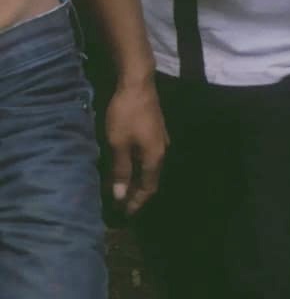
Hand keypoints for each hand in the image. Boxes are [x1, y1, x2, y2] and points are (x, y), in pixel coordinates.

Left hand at [105, 76, 167, 214]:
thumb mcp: (118, 143)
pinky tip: (130, 166)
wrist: (137, 84)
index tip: (125, 214)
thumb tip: (120, 194)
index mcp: (154, 157)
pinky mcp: (156, 131)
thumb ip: (120, 169)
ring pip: (151, 167)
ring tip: (124, 188)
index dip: (136, 202)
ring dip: (138, 180)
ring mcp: (161, 139)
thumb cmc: (126, 114)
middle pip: (151, 179)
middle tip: (123, 205)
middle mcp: (162, 150)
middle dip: (138, 194)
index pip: (148, 187)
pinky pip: (149, 156)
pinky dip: (139, 167)